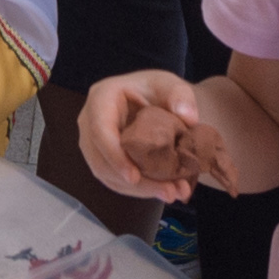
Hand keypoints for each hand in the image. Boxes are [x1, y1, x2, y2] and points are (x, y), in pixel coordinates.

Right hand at [82, 70, 226, 201]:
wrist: (159, 103)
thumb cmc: (160, 91)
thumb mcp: (173, 86)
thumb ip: (182, 96)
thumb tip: (188, 117)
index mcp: (101, 98)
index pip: (100, 131)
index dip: (114, 156)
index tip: (134, 177)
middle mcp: (90, 123)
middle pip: (102, 160)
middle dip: (135, 182)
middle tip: (169, 192)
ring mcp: (94, 144)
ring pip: (108, 176)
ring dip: (140, 190)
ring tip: (174, 193)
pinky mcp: (103, 161)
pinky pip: (115, 181)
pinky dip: (140, 190)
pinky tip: (165, 191)